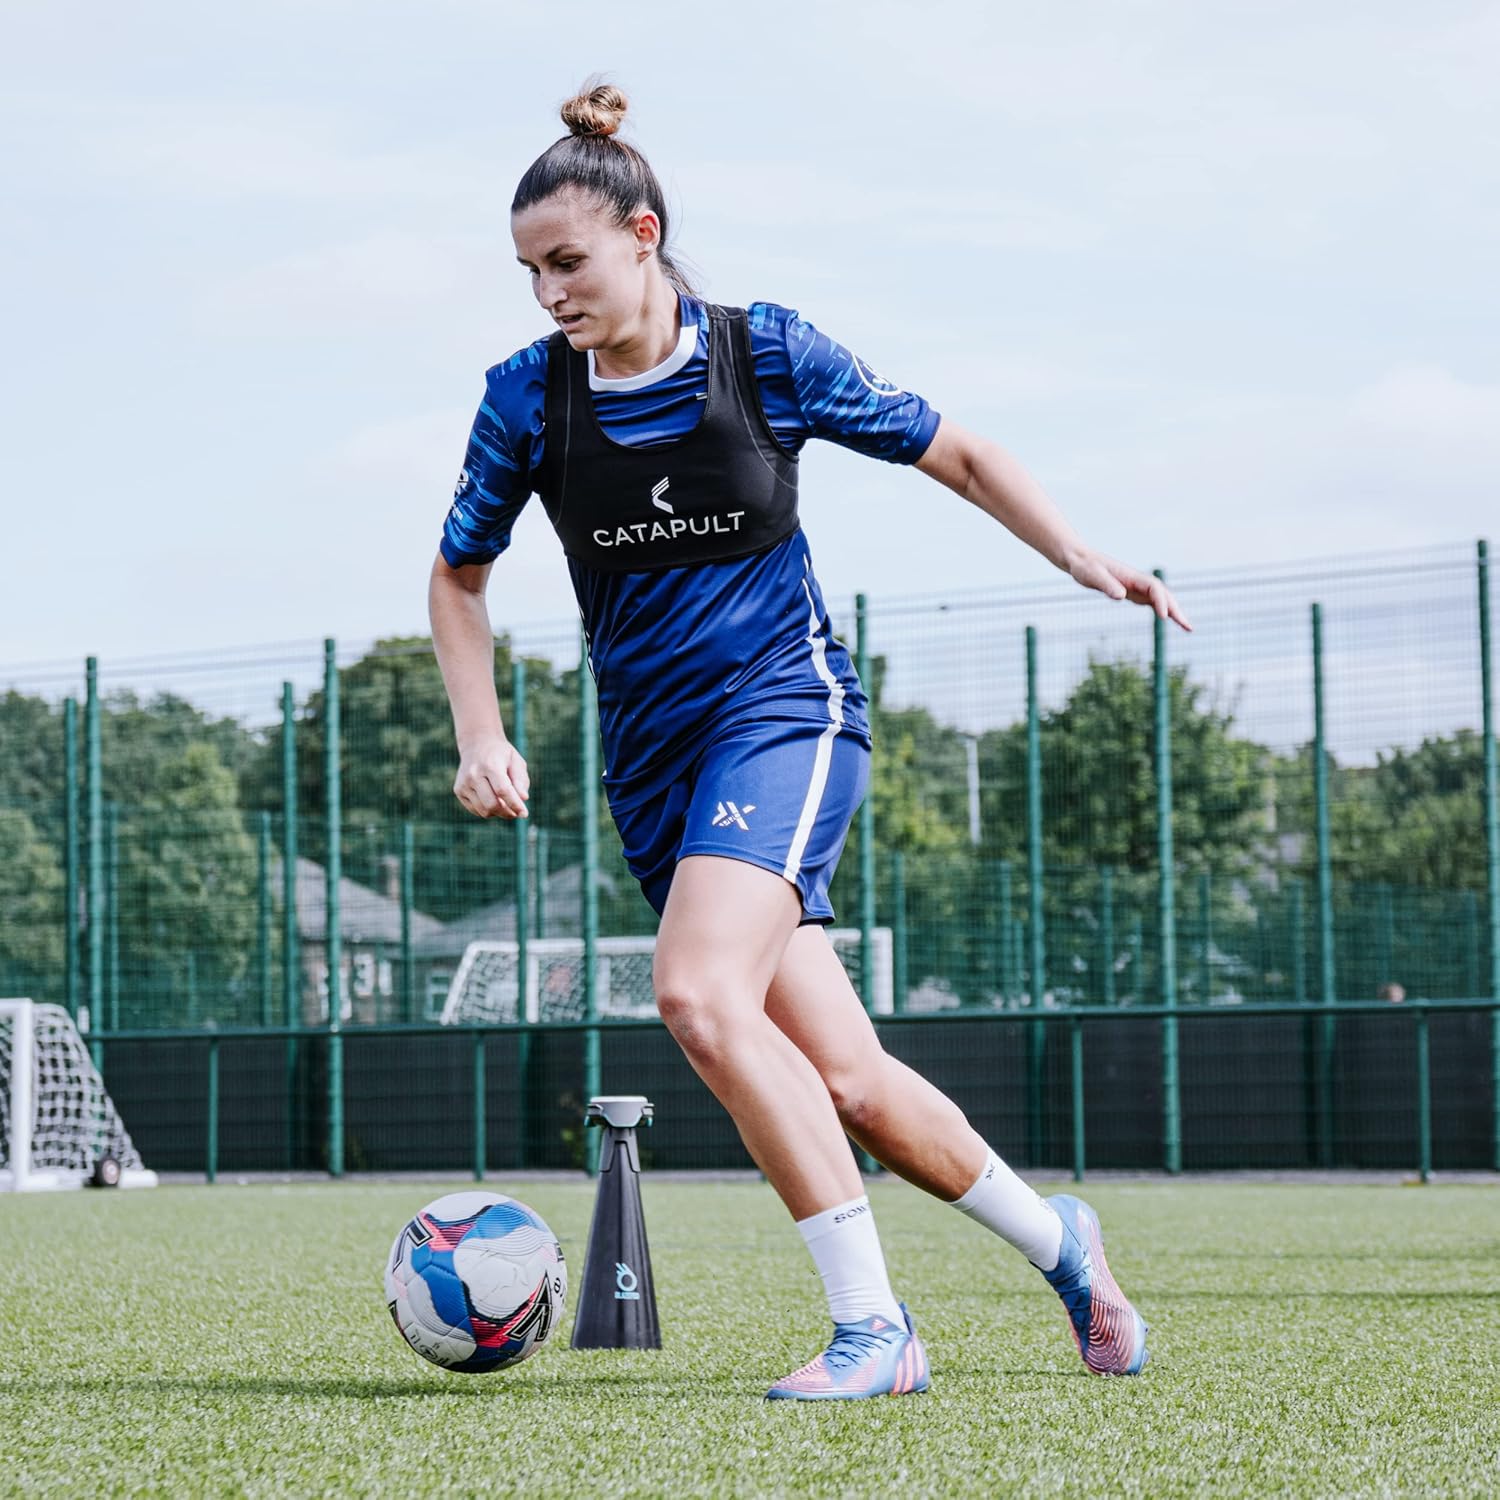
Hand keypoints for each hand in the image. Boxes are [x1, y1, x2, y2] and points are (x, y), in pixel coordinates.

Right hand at [453, 736, 529, 818]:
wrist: (477, 744)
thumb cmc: (501, 755)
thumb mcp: (516, 761)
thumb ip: (521, 780)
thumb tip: (524, 798)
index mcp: (490, 765)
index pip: (502, 790)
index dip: (514, 804)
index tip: (524, 814)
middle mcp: (473, 775)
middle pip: (491, 804)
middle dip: (507, 813)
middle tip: (516, 813)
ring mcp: (463, 783)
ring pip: (484, 810)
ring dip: (498, 813)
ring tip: (506, 806)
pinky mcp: (458, 790)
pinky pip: (476, 810)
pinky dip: (488, 810)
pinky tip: (493, 801)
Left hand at [1067, 548, 1192, 631]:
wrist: (1080, 560)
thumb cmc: (1085, 567)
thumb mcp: (1092, 576)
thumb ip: (1107, 585)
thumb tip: (1122, 596)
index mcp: (1131, 576)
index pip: (1154, 588)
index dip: (1161, 602)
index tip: (1164, 617)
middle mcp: (1137, 581)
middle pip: (1163, 594)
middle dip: (1176, 610)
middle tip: (1188, 627)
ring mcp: (1135, 586)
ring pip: (1160, 599)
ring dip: (1173, 612)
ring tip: (1187, 627)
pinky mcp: (1130, 592)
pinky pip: (1150, 601)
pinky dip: (1160, 610)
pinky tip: (1166, 620)